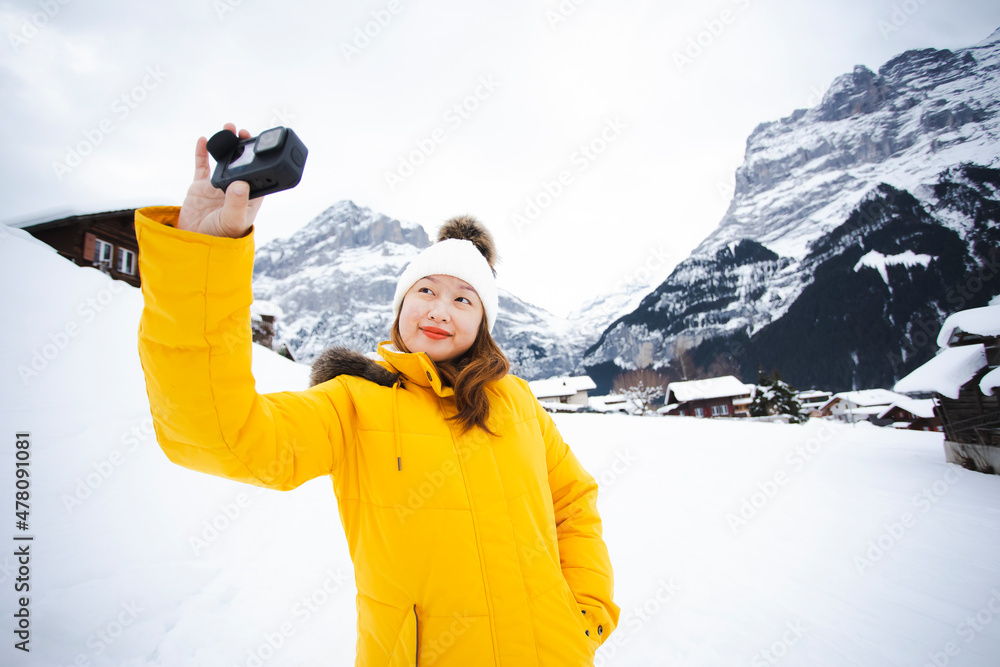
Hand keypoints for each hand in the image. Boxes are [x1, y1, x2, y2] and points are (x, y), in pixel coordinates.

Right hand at [177, 123, 263, 237]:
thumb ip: (237, 203)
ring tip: (229, 128)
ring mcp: (217, 187)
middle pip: (241, 163)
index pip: (258, 175)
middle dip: (243, 146)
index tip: (258, 144)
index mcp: (249, 198)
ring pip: (223, 160)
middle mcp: (234, 190)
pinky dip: (202, 152)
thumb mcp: (232, 220)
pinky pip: (202, 166)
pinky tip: (204, 139)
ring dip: (226, 144)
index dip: (259, 159)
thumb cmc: (220, 237)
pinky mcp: (200, 186)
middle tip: (244, 132)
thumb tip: (240, 183)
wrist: (195, 243)